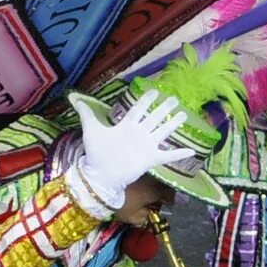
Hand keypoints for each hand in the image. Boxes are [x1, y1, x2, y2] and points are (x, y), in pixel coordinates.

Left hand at [73, 91, 196, 212]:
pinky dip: (179, 154)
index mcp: (126, 126)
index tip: (155, 90)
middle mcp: (139, 133)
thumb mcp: (91, 131)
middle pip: (154, 117)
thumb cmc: (96, 153)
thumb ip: (87, 115)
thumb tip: (74, 99)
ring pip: (163, 132)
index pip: (138, 109)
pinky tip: (192, 150)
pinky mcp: (151, 159)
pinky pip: (168, 155)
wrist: (100, 175)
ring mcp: (146, 146)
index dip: (146, 100)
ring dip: (173, 125)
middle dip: (164, 108)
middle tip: (174, 98)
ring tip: (184, 115)